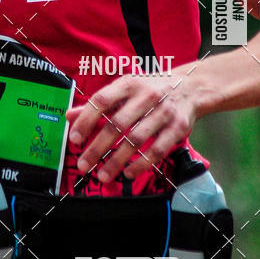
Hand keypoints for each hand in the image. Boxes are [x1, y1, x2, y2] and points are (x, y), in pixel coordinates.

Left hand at [66, 72, 196, 182]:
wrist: (190, 87)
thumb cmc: (150, 89)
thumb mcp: (124, 90)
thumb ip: (98, 105)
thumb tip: (69, 116)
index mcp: (128, 83)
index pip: (102, 101)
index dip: (86, 120)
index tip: (75, 138)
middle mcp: (146, 96)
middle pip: (117, 124)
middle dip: (97, 147)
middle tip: (83, 165)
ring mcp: (163, 111)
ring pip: (136, 140)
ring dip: (117, 160)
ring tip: (102, 175)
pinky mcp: (178, 128)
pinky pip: (157, 150)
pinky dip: (141, 164)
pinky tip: (128, 173)